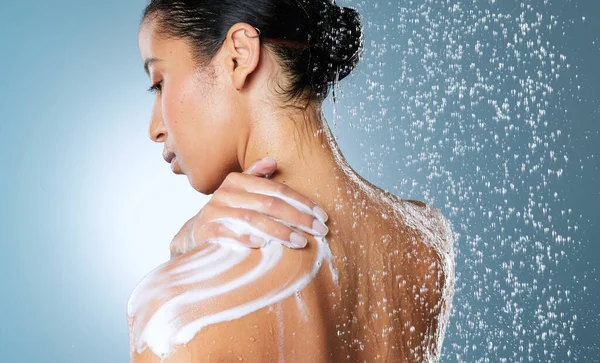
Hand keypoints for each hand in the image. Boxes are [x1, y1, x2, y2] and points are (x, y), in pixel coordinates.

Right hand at [169, 157, 328, 258]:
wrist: (196, 234)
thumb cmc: (227, 213)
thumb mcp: (240, 192)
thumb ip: (256, 177)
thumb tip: (273, 161)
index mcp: (238, 181)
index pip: (276, 189)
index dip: (301, 202)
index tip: (322, 215)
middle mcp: (226, 193)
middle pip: (269, 204)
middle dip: (298, 217)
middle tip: (320, 231)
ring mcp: (214, 212)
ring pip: (252, 219)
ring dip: (280, 231)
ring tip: (301, 242)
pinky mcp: (206, 231)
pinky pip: (227, 234)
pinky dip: (245, 238)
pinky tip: (262, 246)